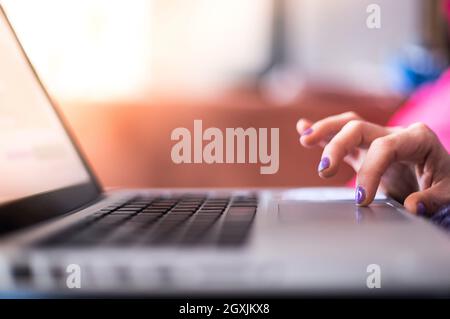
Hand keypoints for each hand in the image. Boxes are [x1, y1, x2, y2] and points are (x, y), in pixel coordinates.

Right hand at [296, 112, 449, 215]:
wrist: (441, 178)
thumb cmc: (445, 183)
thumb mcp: (449, 192)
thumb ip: (433, 199)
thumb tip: (412, 206)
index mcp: (417, 138)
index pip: (385, 147)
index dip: (370, 171)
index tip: (361, 200)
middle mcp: (394, 133)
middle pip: (359, 128)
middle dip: (337, 145)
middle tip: (323, 170)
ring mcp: (377, 138)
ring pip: (347, 125)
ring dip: (325, 130)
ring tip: (305, 139)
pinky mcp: (365, 149)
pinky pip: (342, 136)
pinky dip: (323, 132)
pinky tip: (303, 129)